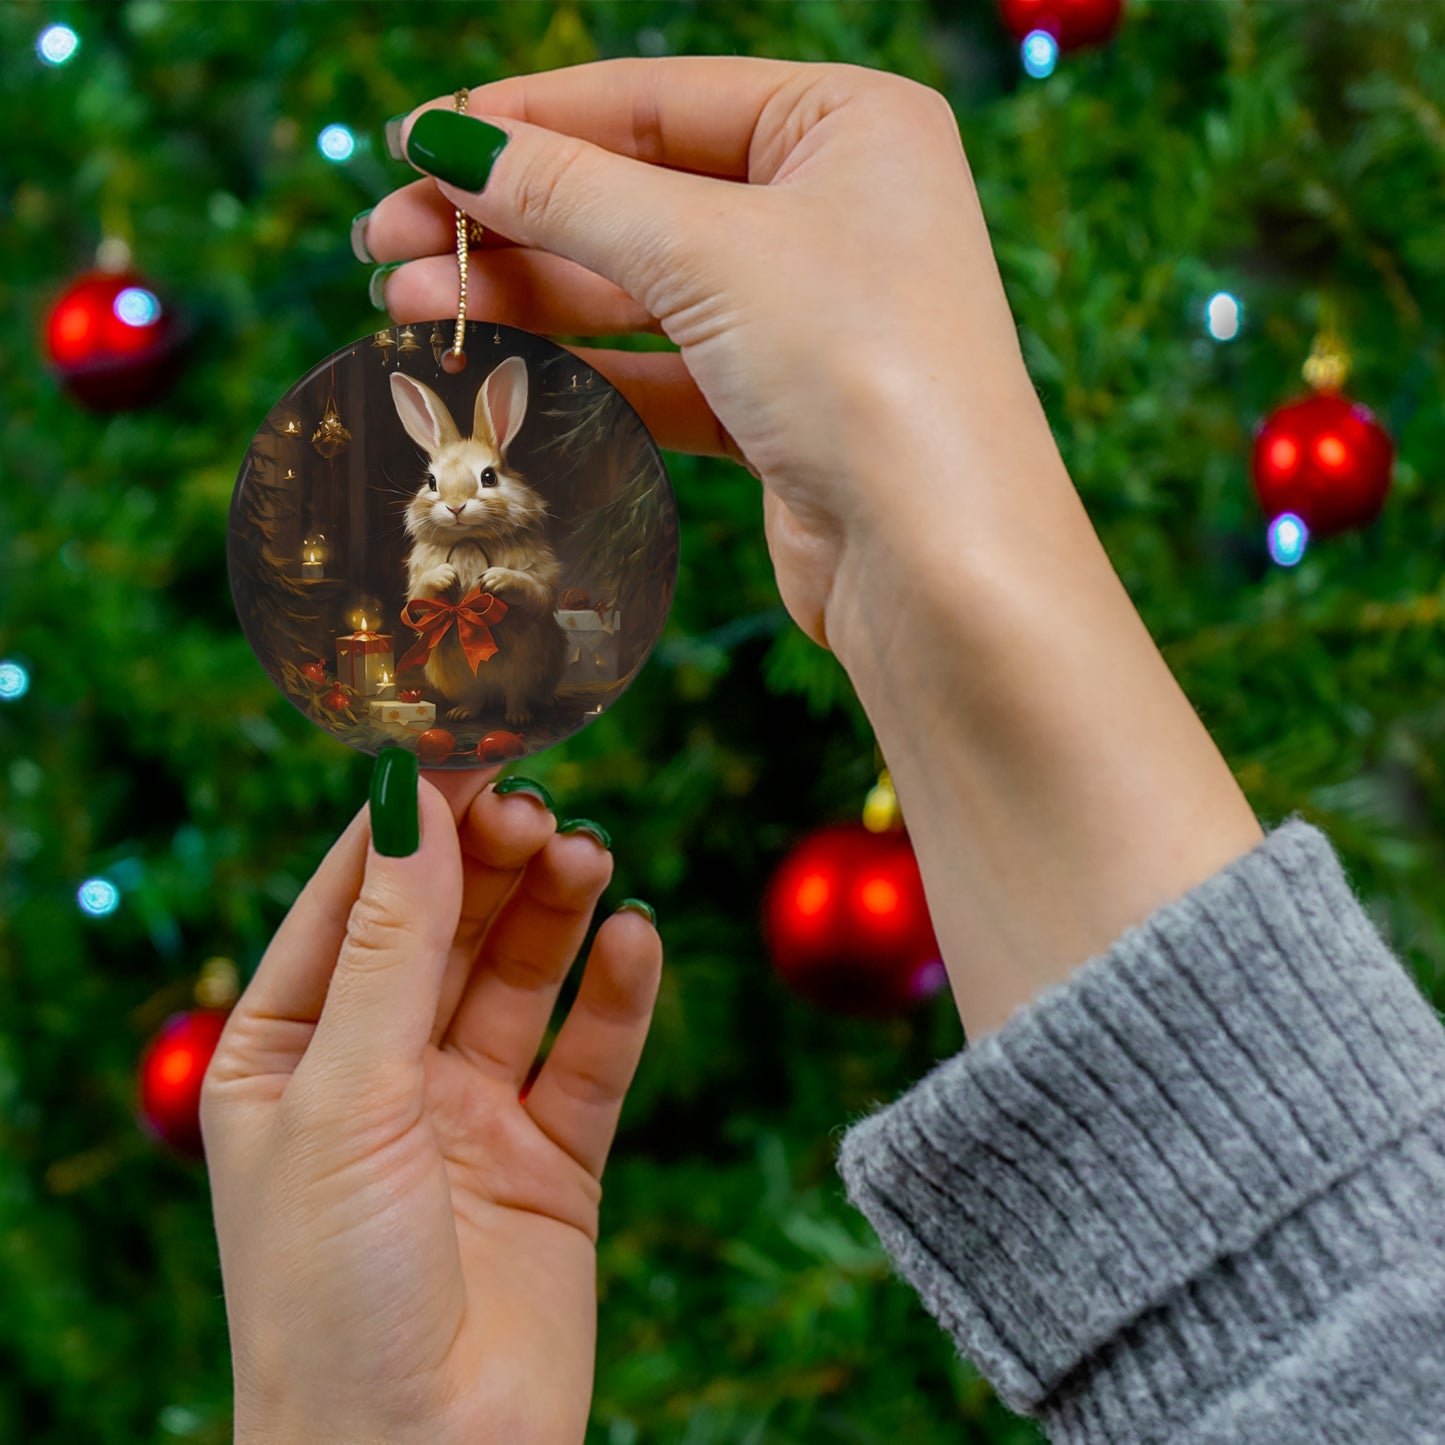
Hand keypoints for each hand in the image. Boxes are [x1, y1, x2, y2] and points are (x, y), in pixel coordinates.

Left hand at [202, 768, 661, 1444]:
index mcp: (288, 1054)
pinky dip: (617, 995)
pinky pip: (591, 1056)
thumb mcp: (346, 1096)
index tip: (467, 746)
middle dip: (490, 864)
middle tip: (540, 808)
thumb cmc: (332, 1294)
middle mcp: (379, 1073)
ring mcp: (469, 1114)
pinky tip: (635, 940)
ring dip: (555, 912)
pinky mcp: (552, 1160)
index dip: (409, 824)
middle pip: (446, 929)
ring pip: (521, 978)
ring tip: (589, 857)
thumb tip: (410, 802)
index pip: (352, 903)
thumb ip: (390, 947)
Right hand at [363, 57, 1054, 651]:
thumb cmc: (860, 367)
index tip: (415, 142)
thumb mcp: (707, 251)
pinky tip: (495, 366)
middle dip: (509, 219)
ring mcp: (810, 314)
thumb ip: (571, 193)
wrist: (937, 560)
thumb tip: (449, 141)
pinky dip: (582, 368)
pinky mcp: (783, 408)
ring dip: (526, 295)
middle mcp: (835, 209)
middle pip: (638, 194)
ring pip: (641, 288)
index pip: (656, 99)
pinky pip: (663, 370)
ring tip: (407, 306)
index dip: (527, 120)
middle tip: (385, 241)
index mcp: (848, 124)